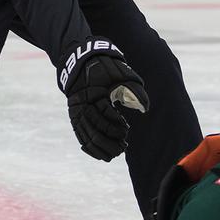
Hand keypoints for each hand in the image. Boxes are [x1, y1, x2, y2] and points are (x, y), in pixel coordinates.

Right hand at [59, 38, 149, 160]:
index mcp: (94, 93)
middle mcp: (82, 105)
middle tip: (124, 146)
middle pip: (95, 131)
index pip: (105, 114)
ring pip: (87, 138)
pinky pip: (81, 138)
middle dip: (111, 142)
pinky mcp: (74, 118)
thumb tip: (145, 108)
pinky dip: (91, 149)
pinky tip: (102, 155)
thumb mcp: (122, 74)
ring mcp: (76, 113)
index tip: (126, 128)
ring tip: (116, 153)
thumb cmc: (106, 69)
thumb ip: (135, 90)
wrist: (83, 64)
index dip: (117, 124)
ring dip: (102, 148)